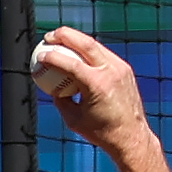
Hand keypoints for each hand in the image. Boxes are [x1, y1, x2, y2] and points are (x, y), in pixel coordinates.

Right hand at [29, 25, 150, 150]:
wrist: (132, 136)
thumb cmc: (102, 132)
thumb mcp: (73, 119)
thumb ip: (60, 100)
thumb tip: (51, 86)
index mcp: (97, 85)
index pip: (70, 63)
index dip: (52, 57)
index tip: (40, 56)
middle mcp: (110, 72)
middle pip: (85, 43)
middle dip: (64, 35)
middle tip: (49, 37)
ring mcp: (120, 68)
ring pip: (95, 45)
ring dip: (76, 39)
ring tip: (61, 39)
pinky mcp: (125, 69)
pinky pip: (103, 53)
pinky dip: (88, 49)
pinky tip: (77, 51)